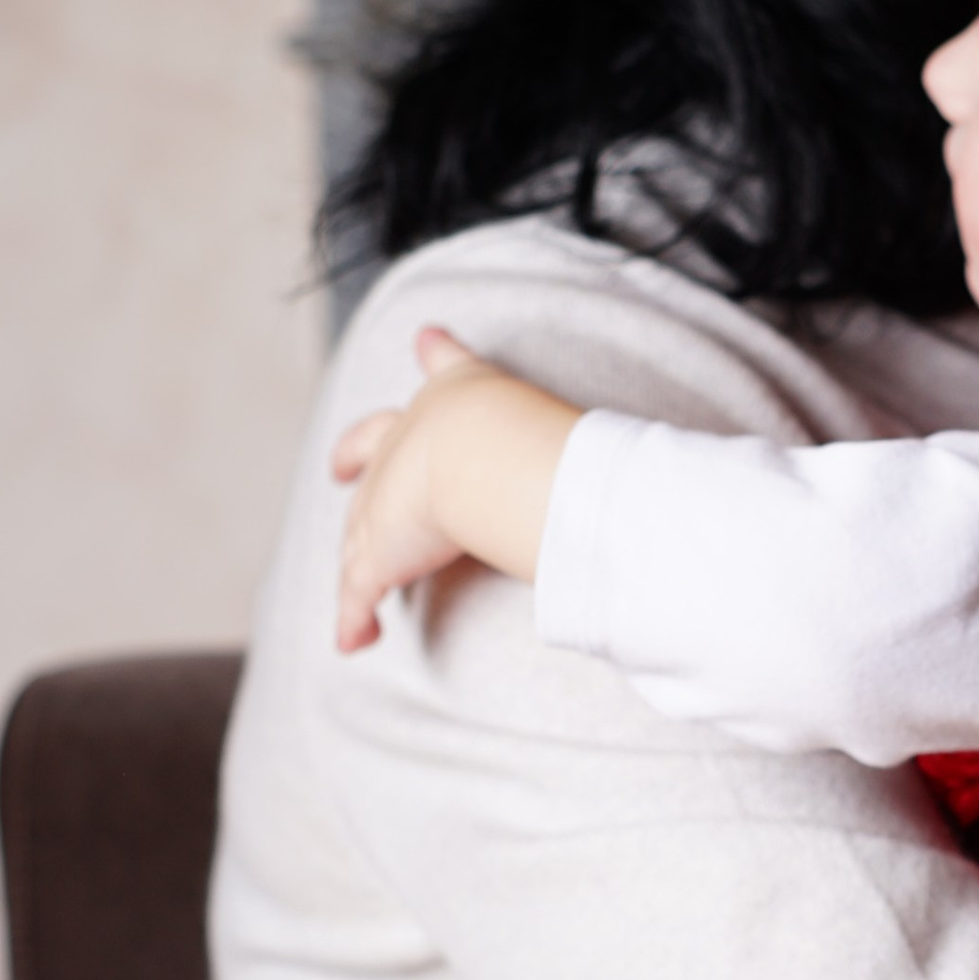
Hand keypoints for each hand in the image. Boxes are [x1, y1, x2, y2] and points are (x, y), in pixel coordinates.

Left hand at [330, 326, 581, 652]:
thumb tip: (638, 463)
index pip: (446, 368)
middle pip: (371, 448)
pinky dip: (355, 619)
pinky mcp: (377, 554)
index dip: (437, 353)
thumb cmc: (526, 435)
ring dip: (356, 558)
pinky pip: (361, 594)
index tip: (426, 338)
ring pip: (360, 532)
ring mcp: (383, 501)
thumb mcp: (554, 422)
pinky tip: (355, 641)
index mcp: (455, 400)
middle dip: (354, 453)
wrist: (481, 455)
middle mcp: (406, 445)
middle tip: (340, 463)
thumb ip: (580, 442)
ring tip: (353, 584)